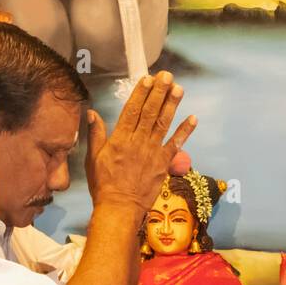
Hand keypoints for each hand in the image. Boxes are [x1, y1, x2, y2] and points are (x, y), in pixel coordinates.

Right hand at [86, 72, 196, 216]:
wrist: (120, 208)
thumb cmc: (103, 185)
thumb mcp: (93, 158)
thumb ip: (96, 134)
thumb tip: (92, 113)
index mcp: (120, 139)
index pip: (132, 110)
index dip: (140, 93)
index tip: (147, 78)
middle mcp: (138, 142)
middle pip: (150, 112)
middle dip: (159, 92)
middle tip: (166, 75)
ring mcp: (152, 153)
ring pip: (163, 124)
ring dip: (172, 105)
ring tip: (179, 88)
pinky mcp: (163, 164)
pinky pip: (176, 145)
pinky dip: (185, 131)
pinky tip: (193, 117)